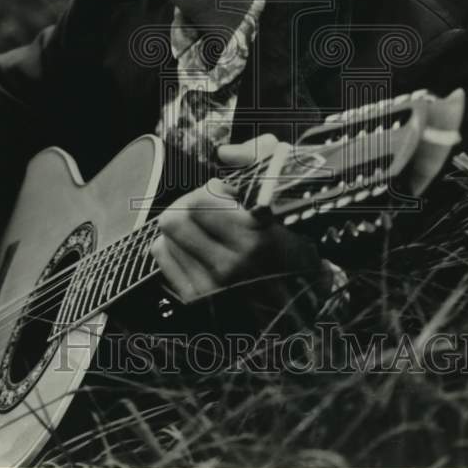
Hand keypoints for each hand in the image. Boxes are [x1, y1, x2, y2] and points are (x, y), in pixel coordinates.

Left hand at [150, 134, 320, 302]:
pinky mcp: (197, 301)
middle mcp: (232, 263)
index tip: (228, 196)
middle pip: (176, 218)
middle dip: (189, 206)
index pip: (202, 199)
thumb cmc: (298, 257)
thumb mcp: (295, 207)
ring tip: (201, 229)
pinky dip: (173, 246)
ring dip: (181, 227)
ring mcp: (213, 286)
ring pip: (167, 237)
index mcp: (257, 236)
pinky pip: (164, 259)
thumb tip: (225, 153)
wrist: (304, 314)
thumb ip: (262, 163)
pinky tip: (193, 248)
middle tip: (206, 209)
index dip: (212, 190)